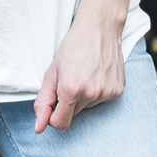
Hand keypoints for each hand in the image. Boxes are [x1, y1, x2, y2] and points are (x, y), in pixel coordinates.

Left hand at [33, 10, 126, 132]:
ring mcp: (107, 93)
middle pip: (74, 115)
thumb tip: (39, 128)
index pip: (60, 123)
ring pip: (88, 107)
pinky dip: (97, 92)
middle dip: (68, 102)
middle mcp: (91, 94)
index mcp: (71, 90)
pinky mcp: (118, 90)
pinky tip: (97, 75)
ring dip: (83, 96)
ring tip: (85, 74)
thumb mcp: (51, 73)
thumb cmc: (73, 48)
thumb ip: (43, 102)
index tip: (54, 103)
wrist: (99, 29)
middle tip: (70, 80)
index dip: (53, 116)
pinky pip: (102, 100)